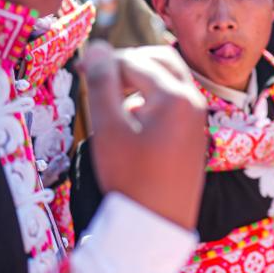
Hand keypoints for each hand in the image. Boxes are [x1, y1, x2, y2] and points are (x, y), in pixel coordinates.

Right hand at [79, 41, 206, 228]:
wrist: (155, 226)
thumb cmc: (130, 179)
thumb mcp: (109, 129)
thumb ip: (102, 84)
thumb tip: (98, 46)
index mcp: (176, 97)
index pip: (135, 61)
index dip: (103, 62)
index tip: (75, 70)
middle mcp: (194, 101)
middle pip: (160, 59)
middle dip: (127, 62)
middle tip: (97, 75)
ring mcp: (197, 117)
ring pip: (169, 78)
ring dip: (139, 78)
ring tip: (110, 97)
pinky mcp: (194, 132)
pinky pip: (174, 98)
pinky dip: (151, 96)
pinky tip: (130, 117)